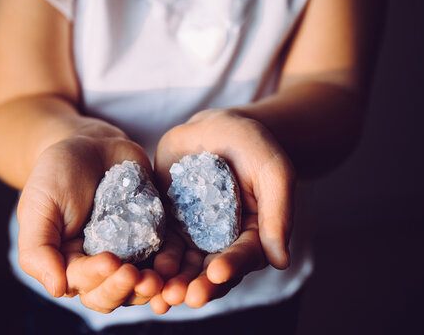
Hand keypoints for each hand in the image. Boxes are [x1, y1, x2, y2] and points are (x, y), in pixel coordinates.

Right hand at [17, 125, 162, 312]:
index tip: (109, 261)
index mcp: (69, 263)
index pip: (82, 284)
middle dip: (123, 289)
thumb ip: (38, 249)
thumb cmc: (57, 174)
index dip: (96, 278)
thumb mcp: (39, 206)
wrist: (92, 145)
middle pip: (112, 294)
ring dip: (148, 286)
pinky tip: (174, 263)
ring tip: (158, 278)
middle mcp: (99, 264)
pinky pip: (163, 258)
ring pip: (139, 284)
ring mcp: (129, 252)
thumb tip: (55, 289)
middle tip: (136, 275)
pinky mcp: (152, 236)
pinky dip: (169, 266)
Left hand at [149, 109, 294, 312]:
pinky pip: (161, 246)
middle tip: (185, 296)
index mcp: (253, 234)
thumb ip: (278, 212)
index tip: (217, 273)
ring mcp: (195, 234)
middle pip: (211, 270)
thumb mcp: (272, 170)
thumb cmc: (251, 144)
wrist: (214, 128)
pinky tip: (143, 271)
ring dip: (173, 281)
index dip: (232, 266)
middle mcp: (224, 241)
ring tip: (160, 293)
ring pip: (184, 265)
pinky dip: (153, 260)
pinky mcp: (170, 224)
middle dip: (198, 285)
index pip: (245, 256)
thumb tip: (281, 261)